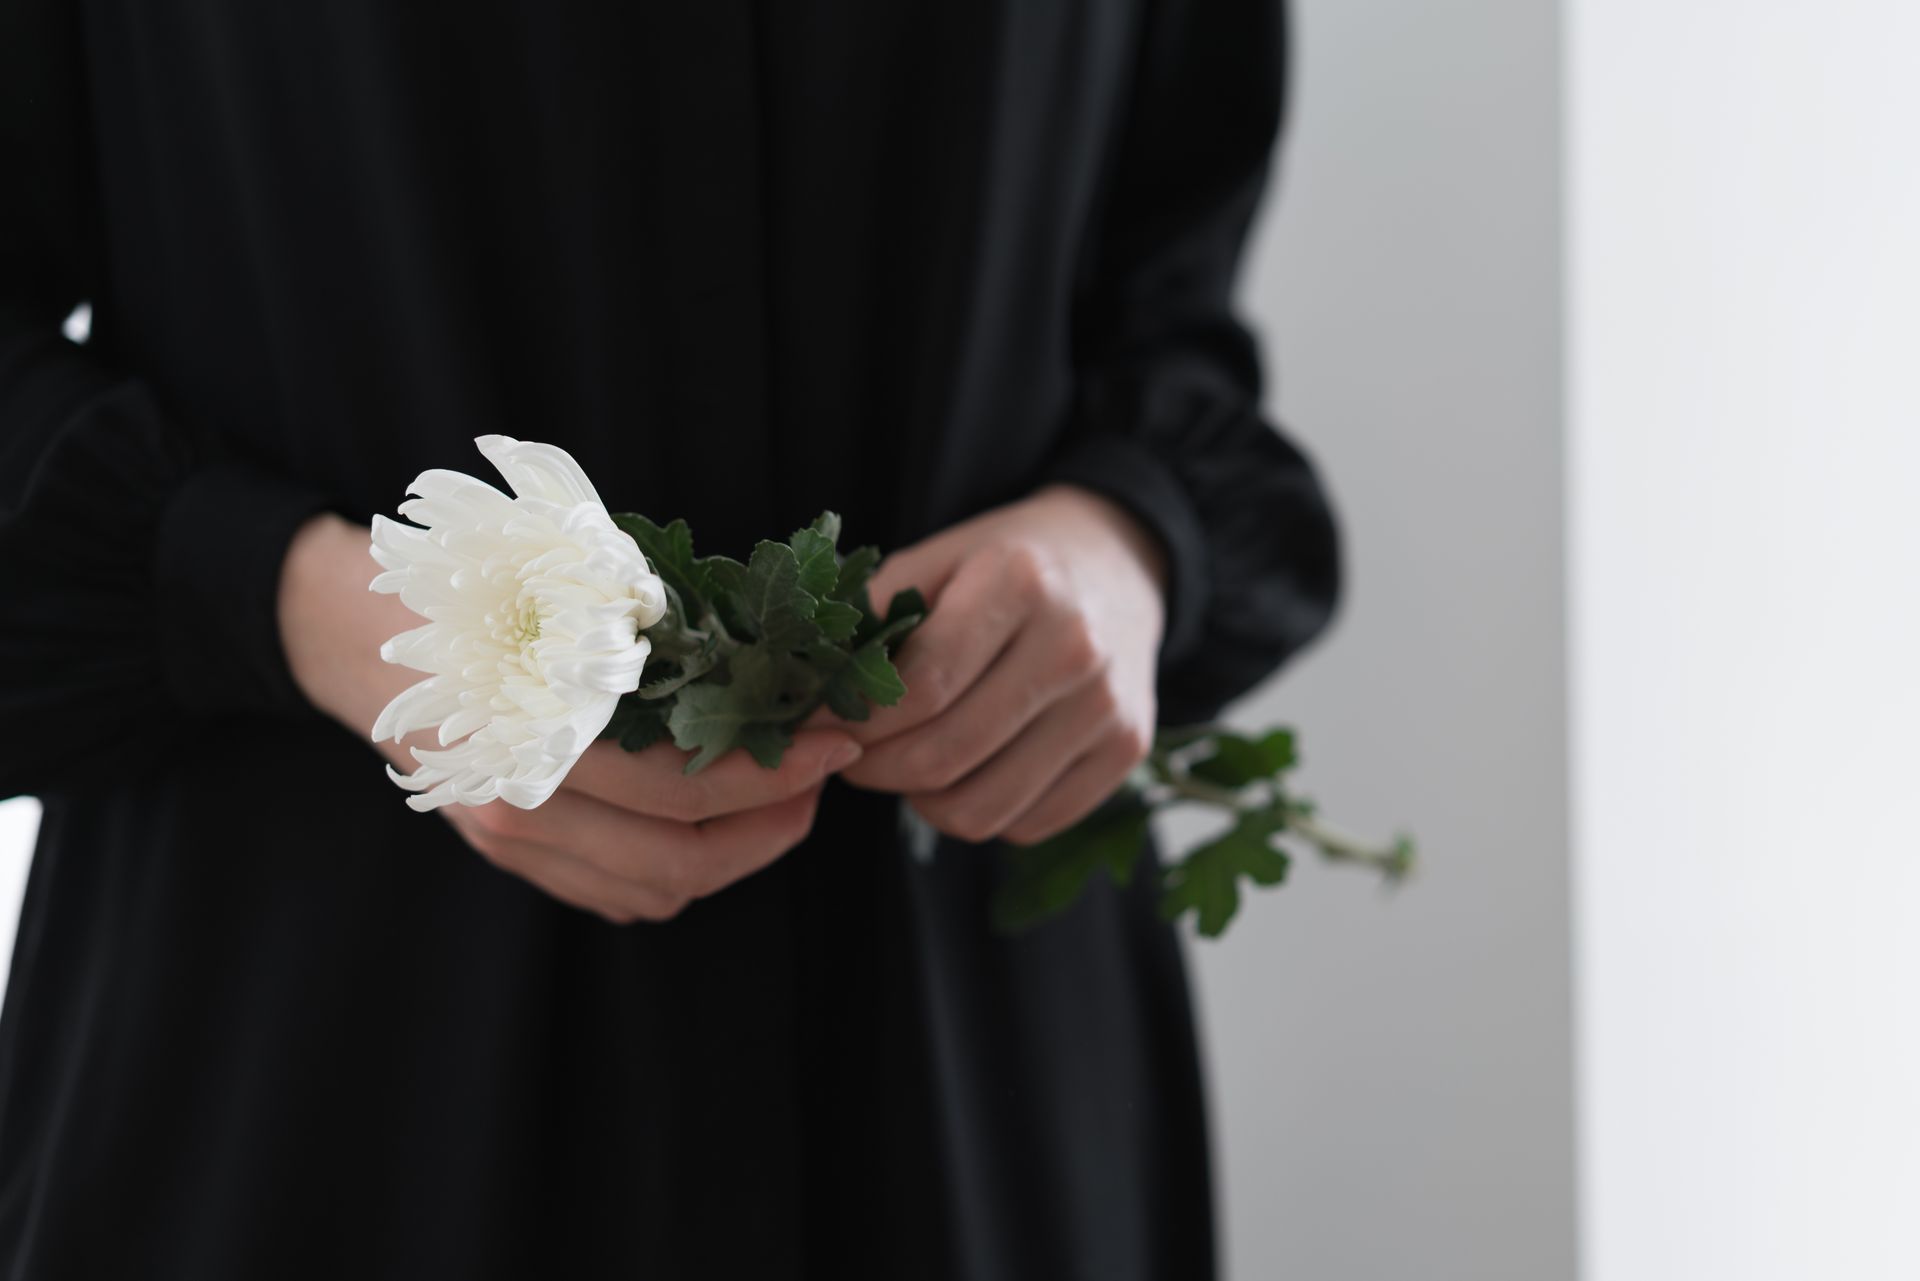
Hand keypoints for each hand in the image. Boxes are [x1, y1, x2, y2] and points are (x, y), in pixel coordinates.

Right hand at [277, 513, 858, 922]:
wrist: (356, 626)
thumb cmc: (474, 585)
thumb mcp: (566, 586)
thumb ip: (657, 632)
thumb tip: (771, 659)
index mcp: (536, 736)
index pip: (684, 788)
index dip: (776, 772)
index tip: (835, 739)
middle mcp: (517, 807)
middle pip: (681, 859)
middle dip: (773, 822)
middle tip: (823, 774)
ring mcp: (508, 841)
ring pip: (655, 889)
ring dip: (736, 852)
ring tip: (783, 797)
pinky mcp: (507, 854)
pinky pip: (616, 892)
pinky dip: (680, 868)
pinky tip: (718, 819)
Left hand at [832, 484, 1166, 844]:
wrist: (1117, 563)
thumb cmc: (1005, 564)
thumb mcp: (936, 560)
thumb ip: (870, 619)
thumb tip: (800, 692)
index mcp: (1019, 584)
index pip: (919, 687)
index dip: (854, 720)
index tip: (817, 723)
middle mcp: (1074, 647)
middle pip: (945, 755)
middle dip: (874, 768)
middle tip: (849, 755)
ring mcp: (1108, 706)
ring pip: (982, 807)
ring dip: (921, 801)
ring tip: (905, 765)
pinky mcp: (1127, 751)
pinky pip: (1027, 825)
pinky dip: (979, 812)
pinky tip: (965, 772)